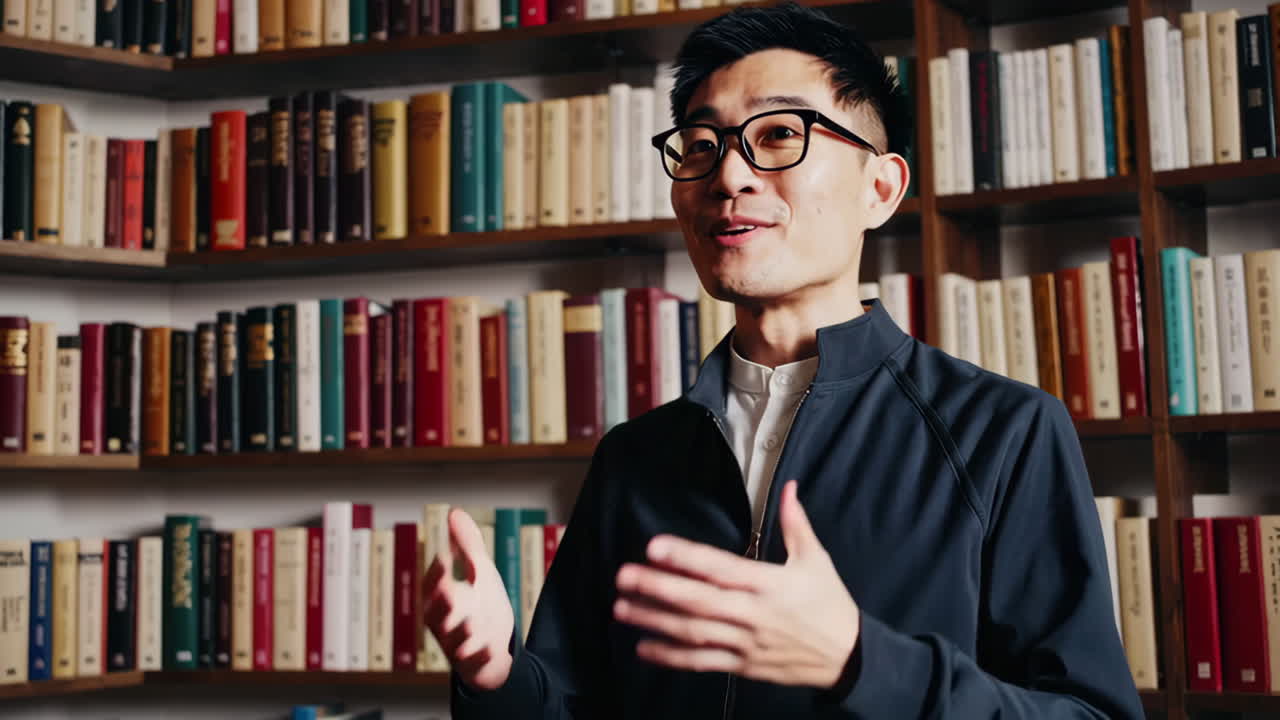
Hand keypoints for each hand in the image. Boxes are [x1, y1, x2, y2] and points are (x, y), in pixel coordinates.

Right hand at [423, 508, 514, 690]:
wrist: (496, 647)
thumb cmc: (481, 606)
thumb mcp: (479, 572)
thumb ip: (467, 545)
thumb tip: (454, 512)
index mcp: (441, 600)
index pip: (433, 586)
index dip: (437, 573)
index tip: (445, 557)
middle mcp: (444, 624)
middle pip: (437, 615)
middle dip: (442, 604)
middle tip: (448, 591)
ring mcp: (458, 646)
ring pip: (454, 642)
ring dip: (461, 633)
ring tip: (472, 623)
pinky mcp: (474, 664)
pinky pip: (475, 663)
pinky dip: (480, 658)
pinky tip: (489, 649)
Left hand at [613, 480, 859, 688]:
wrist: (850, 659)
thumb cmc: (830, 604)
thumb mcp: (817, 560)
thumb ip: (796, 523)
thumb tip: (788, 486)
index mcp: (769, 583)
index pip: (720, 567)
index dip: (686, 557)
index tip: (654, 546)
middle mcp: (753, 614)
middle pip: (698, 600)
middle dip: (657, 588)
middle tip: (623, 575)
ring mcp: (745, 642)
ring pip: (693, 632)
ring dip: (654, 620)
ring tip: (621, 607)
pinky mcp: (742, 665)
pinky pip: (702, 662)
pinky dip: (671, 658)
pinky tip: (643, 647)